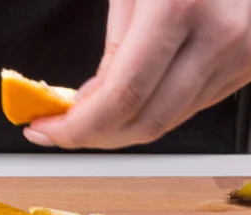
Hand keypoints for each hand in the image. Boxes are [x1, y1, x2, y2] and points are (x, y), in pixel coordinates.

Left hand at [25, 0, 250, 149]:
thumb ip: (113, 48)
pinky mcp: (246, 64)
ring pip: (168, 122)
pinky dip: (150, 115)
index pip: (121, 97)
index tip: (48, 130)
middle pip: (145, 122)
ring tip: (91, 118)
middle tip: (62, 131)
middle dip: (95, 137)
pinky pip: (190, 108)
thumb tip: (90, 102)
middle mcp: (215, 37)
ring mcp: (239, 54)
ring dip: (121, 130)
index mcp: (177, 8)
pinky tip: (128, 106)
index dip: (77, 127)